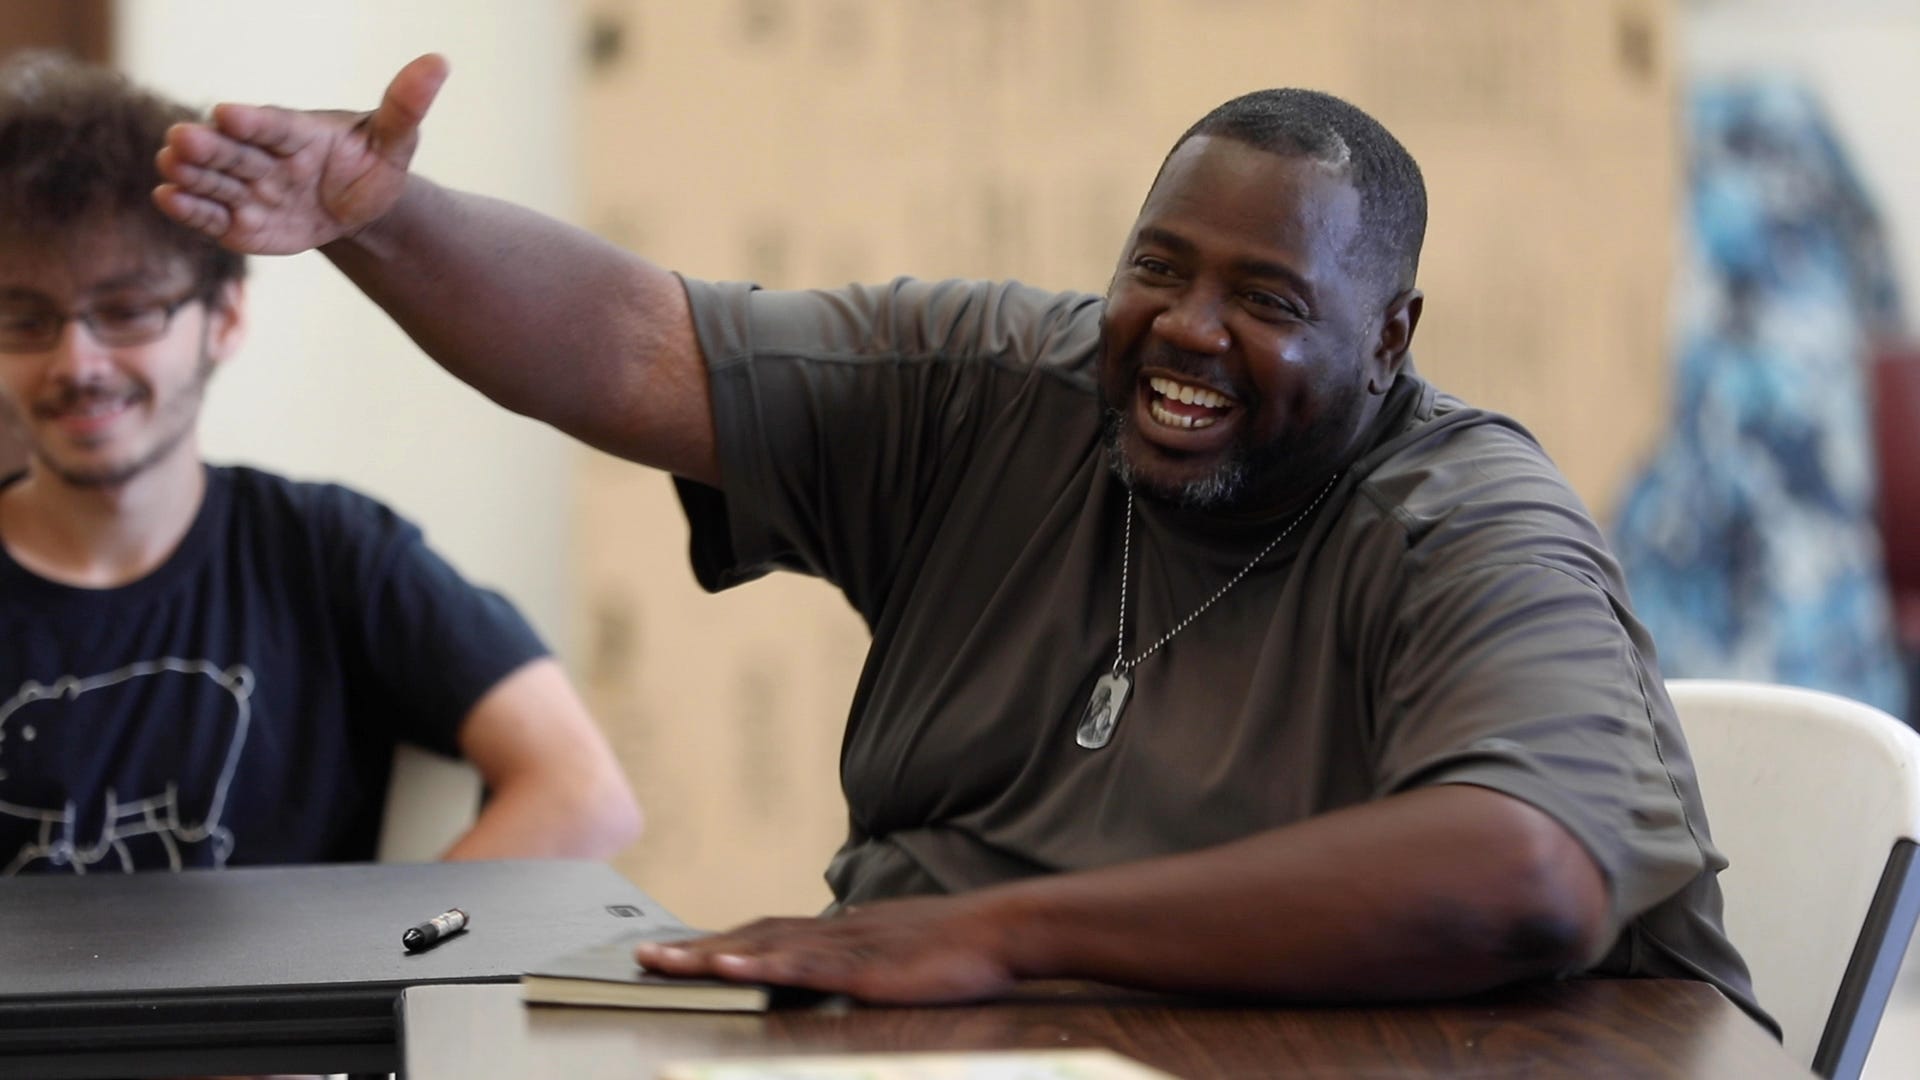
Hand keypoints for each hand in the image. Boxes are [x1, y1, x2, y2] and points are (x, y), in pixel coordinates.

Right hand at [153, 54, 449, 253]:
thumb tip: (439, 63)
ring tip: (168, 164)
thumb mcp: (394, 139)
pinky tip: (166, 198)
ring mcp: (248, 189)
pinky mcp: (238, 223)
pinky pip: (210, 216)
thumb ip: (406, 106)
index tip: (229, 113)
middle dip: (209, 147)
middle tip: (181, 139)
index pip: (273, 126)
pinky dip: (189, 209)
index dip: (253, 122)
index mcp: (297, 132)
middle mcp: (264, 156)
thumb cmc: (370, 164)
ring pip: (214, 180)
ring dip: (190, 173)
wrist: (356, 207)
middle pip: (234, 152)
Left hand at [634, 895, 1021, 1004]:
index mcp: (840, 931)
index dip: (719, 943)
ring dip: (710, 955)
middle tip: (642, 957)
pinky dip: (761, 966)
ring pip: (765, 948)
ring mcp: (846, 946)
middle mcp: (833, 931)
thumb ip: (862, 953)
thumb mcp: (898, 948)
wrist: (1000, 929)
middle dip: (694, 949)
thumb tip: (836, 959)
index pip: (766, 934)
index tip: (675, 952)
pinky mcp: (864, 967)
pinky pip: (803, 966)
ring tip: (664, 963)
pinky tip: (730, 969)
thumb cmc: (957, 944)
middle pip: (750, 937)